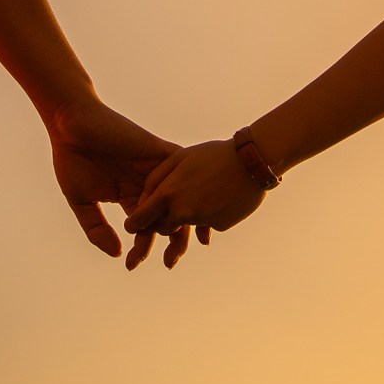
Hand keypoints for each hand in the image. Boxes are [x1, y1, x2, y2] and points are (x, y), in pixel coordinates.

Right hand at [46, 99, 200, 268]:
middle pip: (170, 217)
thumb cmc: (72, 159)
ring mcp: (155, 169)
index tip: (132, 265)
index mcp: (130, 197)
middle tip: (168, 263)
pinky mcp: (160, 153)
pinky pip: (181, 174)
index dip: (142, 248)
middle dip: (171, 242)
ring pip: (180, 199)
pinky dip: (188, 193)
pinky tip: (191, 213)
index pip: (147, 227)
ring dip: (184, 224)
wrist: (71, 124)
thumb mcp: (82, 201)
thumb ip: (97, 228)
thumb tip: (118, 254)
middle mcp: (147, 185)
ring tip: (179, 248)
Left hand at [123, 139, 267, 238]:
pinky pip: (207, 224)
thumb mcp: (178, 158)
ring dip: (185, 218)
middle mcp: (182, 211)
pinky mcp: (219, 225)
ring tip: (199, 195)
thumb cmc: (212, 155)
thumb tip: (144, 201)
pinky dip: (209, 215)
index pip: (139, 220)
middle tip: (167, 209)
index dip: (133, 225)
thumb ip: (156, 179)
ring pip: (185, 227)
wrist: (251, 161)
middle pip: (161, 229)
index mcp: (168, 193)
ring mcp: (201, 220)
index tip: (132, 225)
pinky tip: (219, 197)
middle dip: (161, 222)